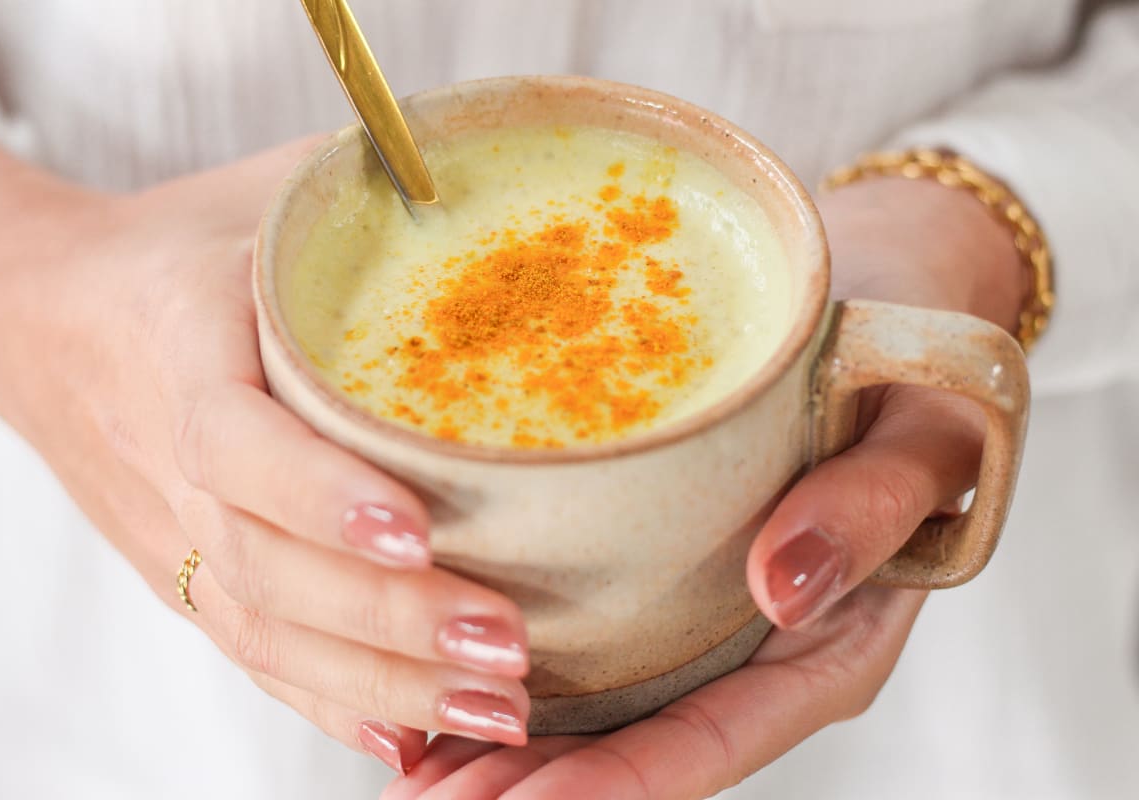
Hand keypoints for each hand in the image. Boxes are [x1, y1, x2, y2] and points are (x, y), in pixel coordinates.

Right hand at [0, 132, 531, 774]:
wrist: (49, 316)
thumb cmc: (179, 247)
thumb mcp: (262, 193)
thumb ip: (367, 187)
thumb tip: (507, 175)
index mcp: (180, 349)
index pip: (236, 443)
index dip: (320, 493)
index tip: (418, 527)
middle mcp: (172, 461)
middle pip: (269, 569)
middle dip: (390, 618)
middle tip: (507, 640)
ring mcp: (177, 534)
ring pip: (271, 633)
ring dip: (386, 682)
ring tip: (499, 707)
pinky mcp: (191, 576)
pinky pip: (258, 656)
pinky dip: (334, 704)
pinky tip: (415, 736)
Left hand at [382, 176, 1026, 798]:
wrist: (881, 310)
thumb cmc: (908, 378)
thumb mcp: (922, 433)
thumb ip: (870, 508)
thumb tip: (784, 583)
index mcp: (822, 647)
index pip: (706, 740)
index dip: (611, 781)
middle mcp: (748, 651)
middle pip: (632, 744)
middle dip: (529, 783)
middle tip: (425, 795)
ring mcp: (698, 618)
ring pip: (593, 709)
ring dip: (499, 744)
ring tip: (409, 767)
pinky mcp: (657, 573)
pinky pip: (579, 639)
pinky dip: (498, 668)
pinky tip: (427, 679)